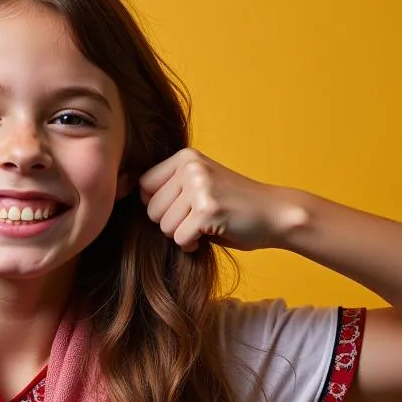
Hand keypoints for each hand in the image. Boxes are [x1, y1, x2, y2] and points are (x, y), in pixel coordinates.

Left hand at [138, 147, 286, 252]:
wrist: (275, 214)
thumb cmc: (233, 206)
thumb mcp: (198, 186)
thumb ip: (170, 189)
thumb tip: (126, 197)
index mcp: (184, 157)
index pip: (143, 187)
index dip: (159, 206)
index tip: (181, 210)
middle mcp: (190, 166)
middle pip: (151, 210)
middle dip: (170, 224)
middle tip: (198, 220)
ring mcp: (199, 186)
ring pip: (164, 227)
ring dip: (182, 234)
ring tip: (206, 225)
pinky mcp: (207, 208)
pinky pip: (180, 238)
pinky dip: (192, 244)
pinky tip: (211, 234)